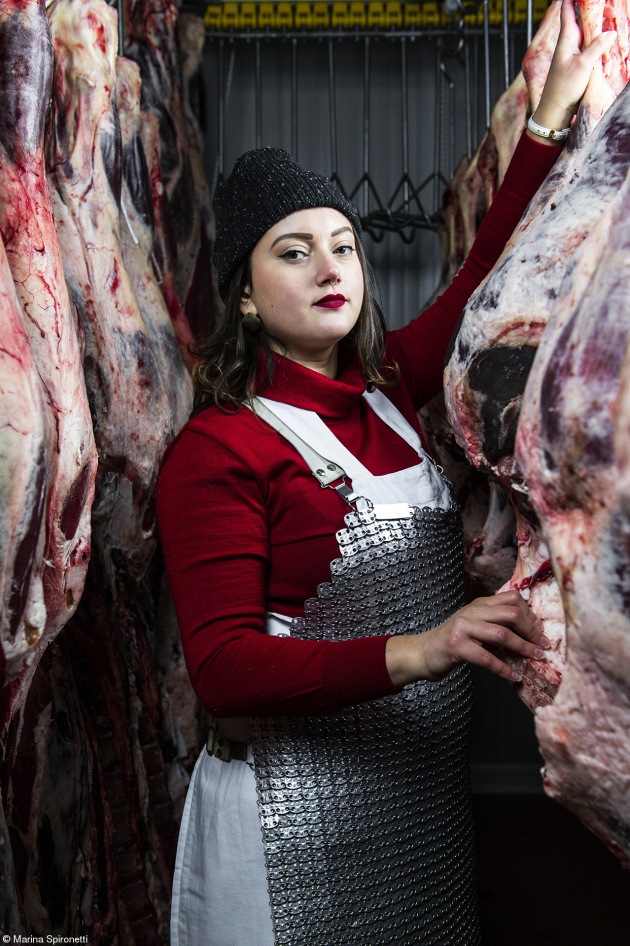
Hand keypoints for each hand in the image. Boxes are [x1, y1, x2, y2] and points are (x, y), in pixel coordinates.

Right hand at [385, 590, 548, 687]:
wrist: (423, 652)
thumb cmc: (454, 641)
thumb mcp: (475, 624)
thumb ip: (495, 622)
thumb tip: (529, 630)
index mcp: (479, 604)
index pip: (512, 599)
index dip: (530, 614)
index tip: (540, 631)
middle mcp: (472, 611)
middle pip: (511, 614)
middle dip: (532, 631)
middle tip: (543, 646)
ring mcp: (463, 628)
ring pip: (502, 634)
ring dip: (523, 648)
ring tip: (535, 659)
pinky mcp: (457, 646)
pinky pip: (487, 658)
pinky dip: (504, 669)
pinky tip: (513, 677)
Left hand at [532, 0, 617, 130]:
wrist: (555, 112)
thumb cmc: (564, 89)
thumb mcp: (583, 66)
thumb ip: (597, 47)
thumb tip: (610, 32)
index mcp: (567, 38)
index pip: (568, 9)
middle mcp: (570, 42)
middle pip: (585, 19)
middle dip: (599, 14)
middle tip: (613, 13)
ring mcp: (575, 53)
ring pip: (591, 34)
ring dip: (602, 35)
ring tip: (612, 38)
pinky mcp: (579, 63)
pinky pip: (593, 49)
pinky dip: (601, 49)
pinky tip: (606, 59)